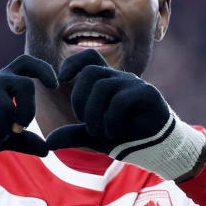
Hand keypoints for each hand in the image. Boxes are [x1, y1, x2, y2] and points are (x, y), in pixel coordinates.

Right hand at [0, 55, 57, 162]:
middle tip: (19, 130)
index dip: (44, 69)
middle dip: (28, 111)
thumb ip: (24, 140)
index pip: (26, 64)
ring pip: (5, 110)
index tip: (55, 83)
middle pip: (25, 85)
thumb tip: (47, 150)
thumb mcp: (3, 137)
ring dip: (0, 134)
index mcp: (5, 83)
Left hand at [45, 50, 205, 179]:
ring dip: (96, 115)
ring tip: (102, 132)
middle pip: (91, 74)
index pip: (89, 58)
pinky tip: (116, 133)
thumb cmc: (126, 136)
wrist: (157, 147)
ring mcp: (135, 84)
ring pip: (103, 88)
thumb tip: (49, 142)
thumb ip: (74, 135)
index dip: (73, 62)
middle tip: (88, 124)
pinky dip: (112, 120)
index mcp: (107, 81)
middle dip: (81, 101)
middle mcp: (120, 78)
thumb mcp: (95, 137)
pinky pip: (120, 101)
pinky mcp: (148, 94)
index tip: (61, 78)